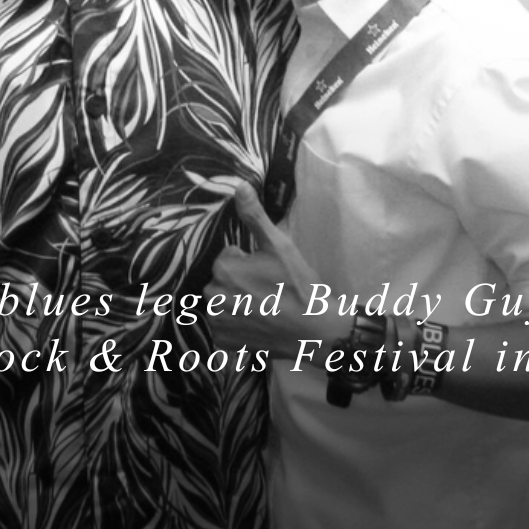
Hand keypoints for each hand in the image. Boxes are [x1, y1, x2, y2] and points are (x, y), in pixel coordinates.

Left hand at [203, 178, 348, 359]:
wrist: (315, 331)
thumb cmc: (298, 285)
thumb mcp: (279, 245)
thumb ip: (255, 216)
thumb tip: (239, 186)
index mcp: (224, 270)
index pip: (228, 257)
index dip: (248, 261)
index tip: (268, 271)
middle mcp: (213, 296)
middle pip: (223, 280)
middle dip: (239, 282)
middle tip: (268, 289)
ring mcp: (218, 323)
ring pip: (222, 303)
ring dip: (236, 303)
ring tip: (265, 307)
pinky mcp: (224, 343)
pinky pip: (223, 328)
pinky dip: (236, 326)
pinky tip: (258, 324)